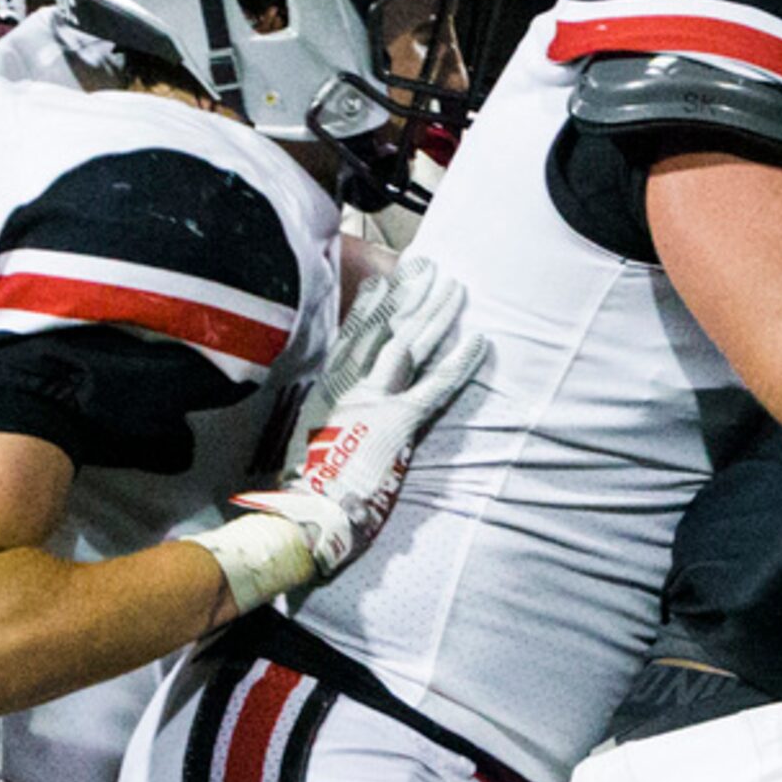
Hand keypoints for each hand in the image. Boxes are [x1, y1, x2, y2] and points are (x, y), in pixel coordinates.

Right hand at [199, 258, 484, 611]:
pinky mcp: (398, 422)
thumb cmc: (300, 493)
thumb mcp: (304, 445)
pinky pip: (436, 386)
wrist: (301, 516)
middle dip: (410, 295)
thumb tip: (332, 416)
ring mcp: (375, 400)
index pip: (353, 337)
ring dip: (436, 313)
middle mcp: (349, 386)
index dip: (372, 305)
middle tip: (428, 265)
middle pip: (386, 330)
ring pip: (412, 345)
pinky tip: (480, 340)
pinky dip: (460, 363)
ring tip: (455, 285)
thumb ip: (322, 421)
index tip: (384, 278)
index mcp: (325, 390)